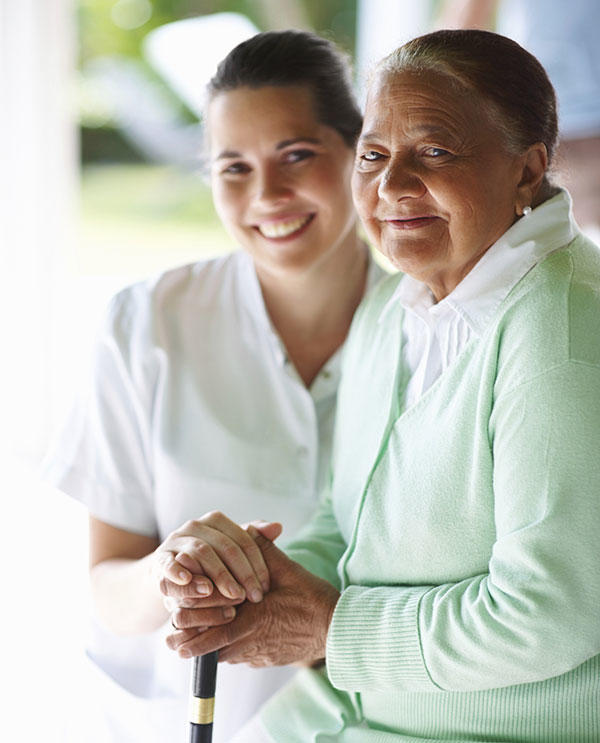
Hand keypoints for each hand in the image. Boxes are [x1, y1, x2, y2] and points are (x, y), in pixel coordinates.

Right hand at [156, 514, 281, 604]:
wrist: (169, 573)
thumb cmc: (208, 563)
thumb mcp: (230, 551)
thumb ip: (255, 539)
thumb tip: (278, 527)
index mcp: (215, 520)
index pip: (243, 540)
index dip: (257, 564)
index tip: (266, 588)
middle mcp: (195, 525)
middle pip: (224, 546)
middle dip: (241, 573)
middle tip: (254, 596)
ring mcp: (175, 540)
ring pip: (200, 552)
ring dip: (218, 574)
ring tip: (232, 594)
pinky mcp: (159, 559)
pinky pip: (168, 563)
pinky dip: (177, 571)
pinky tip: (189, 581)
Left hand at [166, 534, 339, 666]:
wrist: (337, 629)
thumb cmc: (312, 598)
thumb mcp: (287, 569)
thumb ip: (263, 550)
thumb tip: (248, 528)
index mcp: (251, 619)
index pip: (210, 630)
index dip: (189, 628)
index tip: (173, 621)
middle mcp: (250, 642)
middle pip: (211, 649)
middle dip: (191, 644)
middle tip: (172, 641)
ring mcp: (258, 655)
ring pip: (224, 655)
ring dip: (210, 647)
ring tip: (192, 642)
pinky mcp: (266, 660)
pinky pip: (241, 657)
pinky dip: (230, 649)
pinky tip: (230, 639)